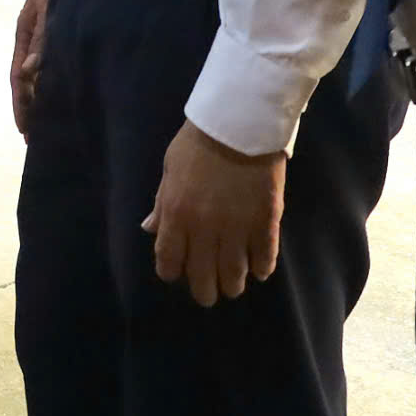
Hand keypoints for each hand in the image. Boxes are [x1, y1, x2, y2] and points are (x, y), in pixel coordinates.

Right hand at [11, 0, 52, 135]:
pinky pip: (52, 67)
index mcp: (23, 36)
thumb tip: (30, 70)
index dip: (20, 103)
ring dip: (40, 100)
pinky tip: (58, 98)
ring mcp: (43, 41)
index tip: (23, 128)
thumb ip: (42, 40)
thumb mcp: (48, 11)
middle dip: (28, 108)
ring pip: (39, 77)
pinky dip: (52, 85)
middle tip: (33, 137)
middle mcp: (31, 42)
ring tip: (45, 125)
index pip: (18, 77)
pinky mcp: (58, 39)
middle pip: (26, 82)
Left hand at [145, 121, 286, 305]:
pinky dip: (261, 269)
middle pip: (202, 279)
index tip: (178, 272)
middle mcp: (204, 228)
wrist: (240, 124)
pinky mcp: (266, 224)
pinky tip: (258, 267)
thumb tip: (149, 230)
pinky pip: (265, 260)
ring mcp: (237, 229)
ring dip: (233, 284)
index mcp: (176, 214)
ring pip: (234, 277)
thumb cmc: (198, 144)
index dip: (172, 273)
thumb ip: (161, 204)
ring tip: (233, 282)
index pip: (168, 261)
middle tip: (209, 290)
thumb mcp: (170, 170)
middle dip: (204, 291)